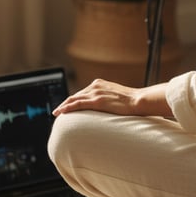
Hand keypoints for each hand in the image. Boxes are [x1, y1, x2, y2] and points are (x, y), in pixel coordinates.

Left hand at [52, 80, 171, 117]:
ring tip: (56, 113)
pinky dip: (67, 107)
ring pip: (73, 99)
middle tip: (57, 110)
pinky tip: (61, 112)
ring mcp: (95, 93)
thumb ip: (107, 99)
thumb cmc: (131, 102)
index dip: (73, 99)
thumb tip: (105, 107)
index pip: (82, 92)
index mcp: (100, 83)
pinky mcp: (96, 101)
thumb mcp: (116, 97)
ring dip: (63, 106)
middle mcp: (95, 86)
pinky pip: (77, 104)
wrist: (138, 101)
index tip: (66, 106)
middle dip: (65, 103)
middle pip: (75, 94)